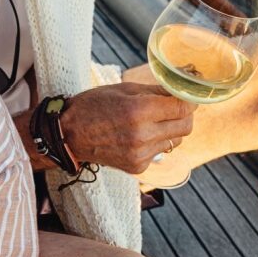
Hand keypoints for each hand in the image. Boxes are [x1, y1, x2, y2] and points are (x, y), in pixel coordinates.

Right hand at [60, 82, 195, 173]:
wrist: (68, 135)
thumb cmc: (93, 105)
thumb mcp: (123, 89)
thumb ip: (155, 91)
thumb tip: (181, 90)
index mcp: (138, 110)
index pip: (182, 108)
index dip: (189, 100)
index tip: (188, 96)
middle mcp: (142, 135)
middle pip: (185, 127)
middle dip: (184, 115)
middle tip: (174, 107)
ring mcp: (140, 154)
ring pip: (175, 141)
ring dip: (170, 130)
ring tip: (150, 121)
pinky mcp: (138, 167)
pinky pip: (159, 152)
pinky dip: (155, 143)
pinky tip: (137, 136)